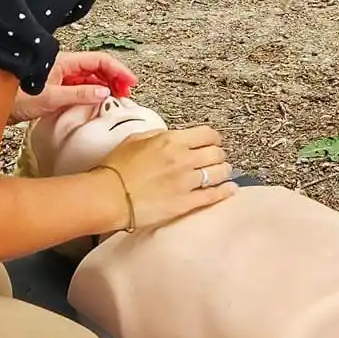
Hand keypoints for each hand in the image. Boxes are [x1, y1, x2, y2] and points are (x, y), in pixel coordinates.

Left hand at [8, 51, 139, 122]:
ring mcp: (60, 76)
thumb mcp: (51, 98)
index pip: (99, 60)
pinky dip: (93, 92)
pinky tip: (98, 102)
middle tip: (126, 93)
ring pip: (90, 77)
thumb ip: (80, 95)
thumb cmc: (14, 98)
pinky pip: (81, 87)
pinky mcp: (55, 88)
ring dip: (105, 86)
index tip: (130, 82)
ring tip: (115, 99)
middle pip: (97, 67)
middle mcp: (63, 65)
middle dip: (115, 78)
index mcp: (64, 60)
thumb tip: (104, 93)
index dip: (118, 69)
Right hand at [98, 125, 234, 230]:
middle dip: (219, 154)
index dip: (214, 138)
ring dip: (224, 171)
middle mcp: (184, 159)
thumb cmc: (116, 169)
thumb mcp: (135, 140)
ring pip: (219, 173)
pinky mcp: (185, 203)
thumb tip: (170, 136)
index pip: (207, 134)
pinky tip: (230, 189)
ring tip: (223, 173)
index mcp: (172, 140)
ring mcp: (186, 182)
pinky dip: (224, 191)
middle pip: (216, 153)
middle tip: (217, 158)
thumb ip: (158, 135)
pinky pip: (213, 195)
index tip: (214, 141)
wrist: (108, 196)